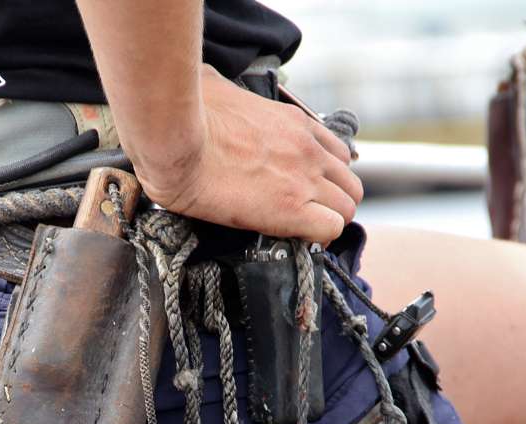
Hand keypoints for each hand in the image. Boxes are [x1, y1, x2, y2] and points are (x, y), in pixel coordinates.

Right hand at [130, 65, 362, 243]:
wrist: (175, 142)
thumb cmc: (186, 115)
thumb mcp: (215, 85)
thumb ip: (225, 89)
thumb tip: (209, 85)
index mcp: (294, 122)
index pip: (336, 152)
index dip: (326, 175)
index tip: (307, 187)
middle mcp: (307, 150)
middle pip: (349, 183)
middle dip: (333, 200)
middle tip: (308, 212)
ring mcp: (303, 179)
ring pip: (346, 208)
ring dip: (329, 219)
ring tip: (303, 228)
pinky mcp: (290, 209)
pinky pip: (330, 229)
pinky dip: (319, 236)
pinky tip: (298, 237)